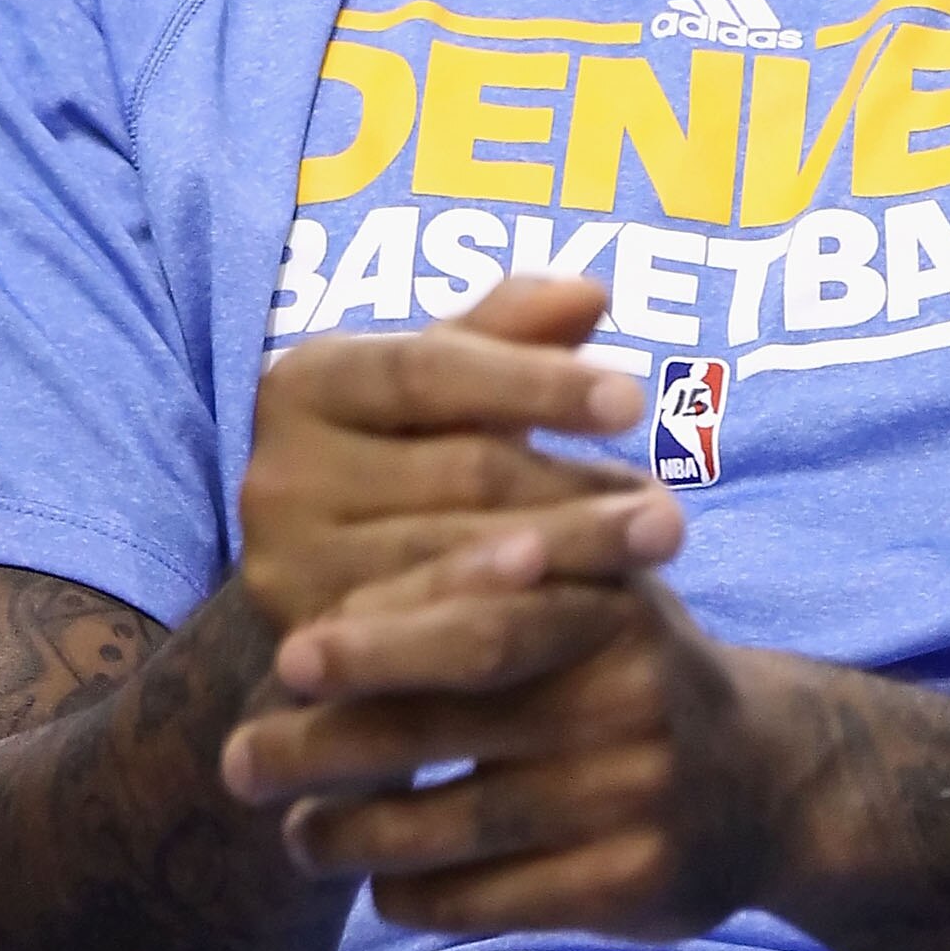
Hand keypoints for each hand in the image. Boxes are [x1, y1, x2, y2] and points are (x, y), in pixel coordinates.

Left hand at [220, 531, 800, 940]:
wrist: (770, 777)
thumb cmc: (628, 663)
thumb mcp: (589, 588)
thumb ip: (481, 574)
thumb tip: (321, 585)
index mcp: (608, 599)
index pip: (479, 614)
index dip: (378, 635)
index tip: (284, 654)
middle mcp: (629, 689)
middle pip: (454, 715)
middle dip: (334, 739)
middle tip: (241, 760)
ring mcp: (639, 792)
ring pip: (461, 822)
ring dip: (356, 834)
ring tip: (293, 836)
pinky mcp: (638, 884)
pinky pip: (499, 900)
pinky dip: (421, 897)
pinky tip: (378, 887)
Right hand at [239, 276, 676, 637]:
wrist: (325, 593)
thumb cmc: (407, 458)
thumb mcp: (445, 388)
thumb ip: (509, 333)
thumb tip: (590, 292)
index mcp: (303, 382)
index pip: (429, 369)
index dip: (535, 383)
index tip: (635, 400)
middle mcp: (275, 476)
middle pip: (459, 472)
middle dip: (578, 486)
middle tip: (674, 505)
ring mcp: (287, 573)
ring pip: (459, 562)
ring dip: (575, 555)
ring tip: (659, 542)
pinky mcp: (318, 658)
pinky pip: (440, 645)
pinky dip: (529, 622)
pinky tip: (604, 612)